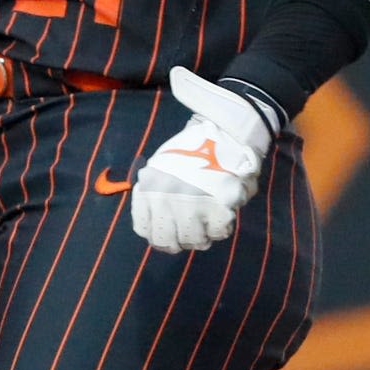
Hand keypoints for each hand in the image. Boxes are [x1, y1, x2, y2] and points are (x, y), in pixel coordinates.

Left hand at [128, 67, 281, 252]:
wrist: (224, 129)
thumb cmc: (193, 147)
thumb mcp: (161, 165)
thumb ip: (155, 193)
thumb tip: (156, 223)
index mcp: (150, 188)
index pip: (144, 229)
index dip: (158, 234)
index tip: (168, 233)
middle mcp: (166, 200)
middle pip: (167, 241)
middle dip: (179, 241)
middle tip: (190, 235)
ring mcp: (193, 206)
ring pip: (194, 241)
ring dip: (202, 236)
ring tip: (208, 225)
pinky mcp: (219, 208)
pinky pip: (219, 232)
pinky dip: (221, 227)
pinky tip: (222, 215)